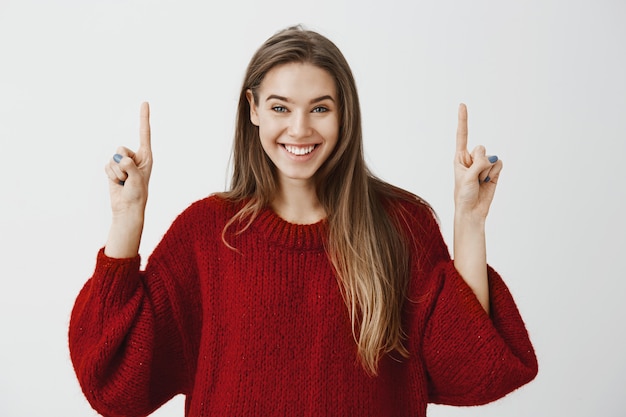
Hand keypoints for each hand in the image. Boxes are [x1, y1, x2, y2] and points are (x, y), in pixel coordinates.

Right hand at [104, 102, 152, 216]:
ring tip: (124, 182)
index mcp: (146, 157)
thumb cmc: (137, 195)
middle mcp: (135, 157)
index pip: (145, 133)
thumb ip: (130, 167)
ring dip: (117, 173)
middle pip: (121, 149)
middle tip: (129, 178)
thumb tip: (120, 158)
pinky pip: (107, 166)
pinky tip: (118, 183)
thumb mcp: (136, 180)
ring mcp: (123, 163)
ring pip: (113, 159)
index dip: (143, 117)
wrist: (127, 208)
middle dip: (122, 164)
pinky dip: (111, 176)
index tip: (145, 102)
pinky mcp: (113, 169)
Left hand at [453, 103, 502, 220]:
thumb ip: (478, 164)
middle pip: (481, 148)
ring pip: (491, 157)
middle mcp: (472, 158)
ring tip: (480, 182)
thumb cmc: (463, 195)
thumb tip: (491, 158)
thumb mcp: (466, 178)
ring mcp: (483, 164)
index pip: (462, 135)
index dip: (463, 120)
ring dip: (487, 171)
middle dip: (480, 162)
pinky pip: (499, 164)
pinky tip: (488, 181)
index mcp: (459, 157)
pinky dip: (495, 173)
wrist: (472, 211)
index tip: (462, 104)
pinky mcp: (493, 171)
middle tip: (474, 177)